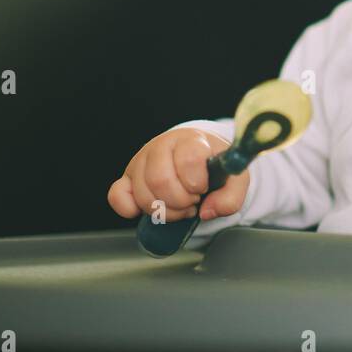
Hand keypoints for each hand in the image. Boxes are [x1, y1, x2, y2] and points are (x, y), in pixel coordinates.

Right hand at [108, 128, 249, 222]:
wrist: (197, 157)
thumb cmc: (214, 166)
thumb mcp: (234, 178)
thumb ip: (231, 196)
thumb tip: (207, 211)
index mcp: (191, 140)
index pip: (188, 158)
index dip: (196, 182)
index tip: (203, 187)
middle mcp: (162, 146)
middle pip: (160, 180)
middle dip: (180, 201)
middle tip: (192, 201)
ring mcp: (142, 161)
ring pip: (143, 194)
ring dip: (164, 211)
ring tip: (179, 205)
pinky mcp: (127, 178)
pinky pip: (117, 196)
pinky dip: (131, 209)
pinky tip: (153, 209)